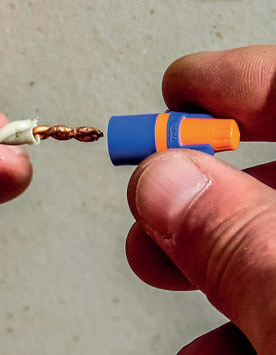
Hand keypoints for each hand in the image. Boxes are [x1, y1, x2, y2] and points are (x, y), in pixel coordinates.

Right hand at [126, 46, 275, 353]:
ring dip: (200, 250)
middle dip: (194, 176)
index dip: (225, 81)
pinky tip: (213, 343)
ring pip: (266, 230)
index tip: (173, 93)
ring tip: (159, 266)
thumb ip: (242, 238)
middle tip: (147, 192)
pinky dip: (240, 315)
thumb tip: (162, 182)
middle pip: (268, 167)